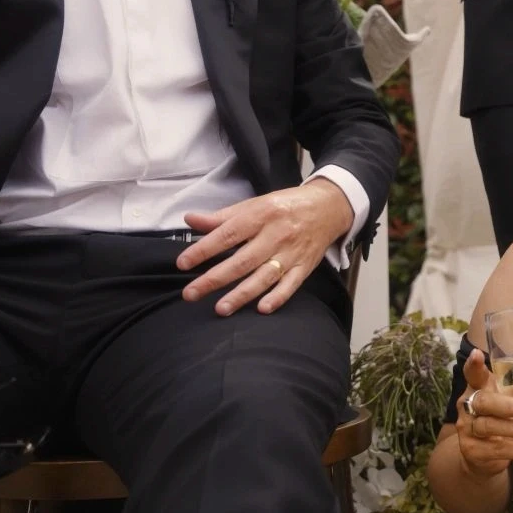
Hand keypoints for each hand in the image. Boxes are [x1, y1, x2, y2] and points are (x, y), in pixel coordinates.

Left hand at [177, 179, 354, 315]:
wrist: (329, 206)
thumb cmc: (286, 206)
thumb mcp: (255, 204)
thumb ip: (222, 216)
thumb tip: (190, 219)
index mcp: (261, 215)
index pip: (227, 234)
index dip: (204, 249)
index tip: (183, 263)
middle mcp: (276, 235)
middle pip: (242, 260)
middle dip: (215, 279)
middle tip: (191, 293)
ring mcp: (292, 253)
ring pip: (264, 276)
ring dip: (242, 294)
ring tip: (220, 308)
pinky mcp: (305, 266)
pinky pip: (291, 285)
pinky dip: (278, 297)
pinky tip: (262, 308)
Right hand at [453, 349, 512, 479]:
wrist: (481, 456)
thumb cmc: (500, 417)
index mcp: (478, 388)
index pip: (473, 374)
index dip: (473, 365)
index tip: (477, 354)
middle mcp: (468, 407)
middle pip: (486, 402)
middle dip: (512, 406)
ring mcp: (468, 430)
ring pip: (492, 427)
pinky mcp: (474, 451)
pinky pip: (499, 450)